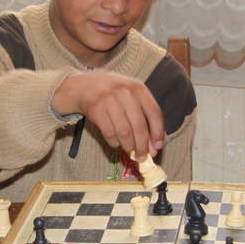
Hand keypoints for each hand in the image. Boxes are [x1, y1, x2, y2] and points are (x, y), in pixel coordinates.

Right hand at [51, 72, 165, 161]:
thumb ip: (144, 117)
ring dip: (128, 146)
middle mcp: (126, 93)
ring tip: (129, 149)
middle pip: (140, 127)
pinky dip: (114, 143)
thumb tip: (153, 147)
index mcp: (140, 89)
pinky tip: (116, 143)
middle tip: (142, 157)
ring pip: (125, 133)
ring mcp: (110, 100)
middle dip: (142, 147)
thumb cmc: (114, 94)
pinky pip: (109, 134)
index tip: (157, 148)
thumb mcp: (132, 97)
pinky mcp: (97, 109)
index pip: (155, 114)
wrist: (86, 86)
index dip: (158, 133)